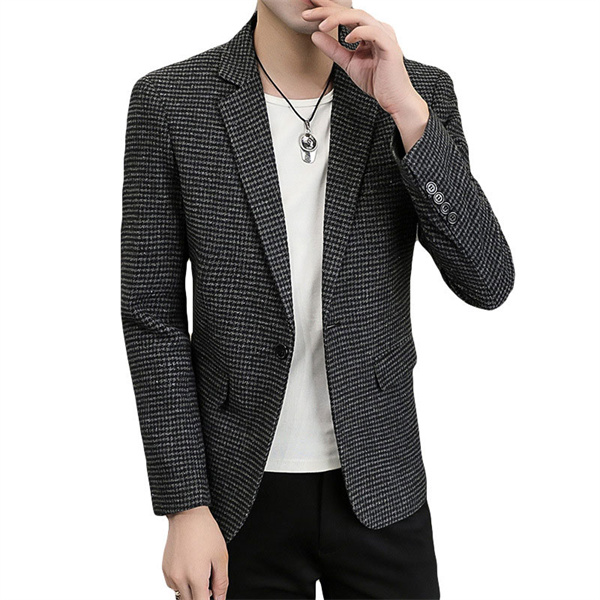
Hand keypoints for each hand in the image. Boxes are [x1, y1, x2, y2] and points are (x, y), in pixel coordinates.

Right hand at [163, 506, 228, 599]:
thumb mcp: (220, 557)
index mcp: (195, 577)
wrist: (187, 515)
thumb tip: (220, 599)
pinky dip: (183, 583)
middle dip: (201, 596)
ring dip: (191, 591)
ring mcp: (170, 575)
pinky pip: (174, 585)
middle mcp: (179, 579)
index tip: (214, 596)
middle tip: (210, 582)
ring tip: (201, 571)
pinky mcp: (164, 569)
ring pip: (181, 595)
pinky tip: (190, 567)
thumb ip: (221, 583)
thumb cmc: (205, 532)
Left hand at [301, 0, 427, 120]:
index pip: (344, 16)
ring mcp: (384, 35)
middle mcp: (376, 28)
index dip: (325, 10)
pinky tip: (347, 38)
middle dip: (327, 9)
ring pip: (360, 17)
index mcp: (368, 31)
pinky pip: (373, 33)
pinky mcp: (389, 47)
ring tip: (321, 25)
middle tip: (307, 11)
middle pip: (349, 12)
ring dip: (339, 18)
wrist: (394, 99)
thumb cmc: (376, 81)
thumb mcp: (348, 62)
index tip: (306, 9)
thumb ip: (333, 49)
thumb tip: (315, 35)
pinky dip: (359, 33)